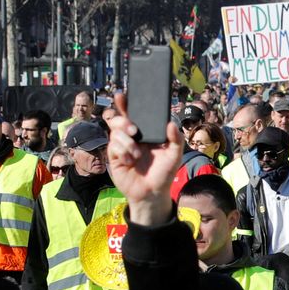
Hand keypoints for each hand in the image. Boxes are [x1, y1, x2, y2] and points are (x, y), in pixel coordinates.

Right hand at [102, 90, 182, 226]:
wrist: (152, 193)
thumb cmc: (164, 173)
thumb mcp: (175, 156)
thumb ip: (176, 140)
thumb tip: (171, 124)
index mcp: (145, 132)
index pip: (134, 113)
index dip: (126, 103)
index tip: (122, 96)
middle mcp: (131, 136)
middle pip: (118, 119)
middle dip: (123, 121)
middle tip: (134, 131)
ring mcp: (121, 146)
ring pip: (115, 133)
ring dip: (127, 143)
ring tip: (137, 156)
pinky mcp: (114, 156)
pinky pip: (112, 146)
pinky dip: (122, 153)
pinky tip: (129, 161)